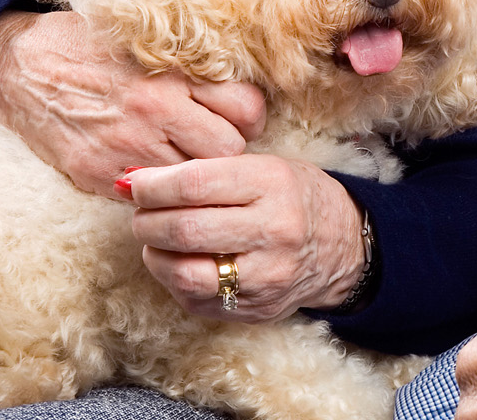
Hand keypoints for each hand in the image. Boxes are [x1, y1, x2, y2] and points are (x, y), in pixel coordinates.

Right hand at [0, 10, 265, 196]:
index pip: (246, 107)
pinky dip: (155, 189)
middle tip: (217, 144)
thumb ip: (190, 64)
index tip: (243, 118)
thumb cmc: (87, 46)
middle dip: (229, 149)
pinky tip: (150, 172)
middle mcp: (155, 112)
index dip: (251, 116)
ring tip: (184, 159)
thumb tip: (238, 80)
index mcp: (172, 74)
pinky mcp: (98, 174)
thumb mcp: (145, 41)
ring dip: (193, 172)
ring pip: (192, 180)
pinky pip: (148, 196)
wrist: (16, 67)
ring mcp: (126, 147)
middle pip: (228, 150)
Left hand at [122, 155, 365, 320]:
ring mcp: (265, 276)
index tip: (134, 184)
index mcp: (274, 184)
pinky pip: (194, 298)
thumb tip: (133, 180)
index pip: (193, 184)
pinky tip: (179, 261)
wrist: (343, 246)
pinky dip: (174, 278)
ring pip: (182, 273)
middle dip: (146, 220)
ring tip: (155, 239)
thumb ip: (205, 172)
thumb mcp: (265, 167)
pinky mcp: (254, 309)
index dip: (151, 185)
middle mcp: (273, 231)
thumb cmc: (295, 196)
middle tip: (140, 213)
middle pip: (183, 229)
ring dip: (154, 253)